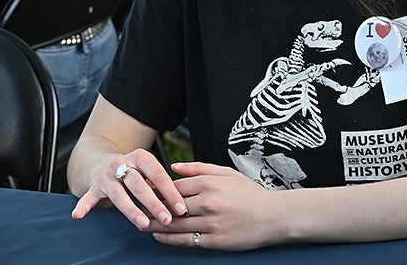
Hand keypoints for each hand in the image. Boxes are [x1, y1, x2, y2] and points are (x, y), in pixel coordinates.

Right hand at [71, 148, 186, 228]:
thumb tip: (181, 204)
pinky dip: (82, 206)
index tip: (180, 208)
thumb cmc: (134, 172)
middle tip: (166, 218)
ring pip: (119, 194)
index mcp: (140, 157)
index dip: (170, 191)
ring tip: (142, 223)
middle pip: (139, 184)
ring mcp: (107, 176)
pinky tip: (78, 215)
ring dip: (131, 209)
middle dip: (154, 203)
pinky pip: (87, 197)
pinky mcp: (94, 187)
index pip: (158, 173)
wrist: (102, 162)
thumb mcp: (147, 171)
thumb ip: (160, 184)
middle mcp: (122, 163)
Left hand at [150, 161, 280, 250]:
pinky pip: (186, 240)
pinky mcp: (215, 240)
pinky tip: (158, 236)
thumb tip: (174, 167)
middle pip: (170, 205)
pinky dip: (169, 238)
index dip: (156, 189)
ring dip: (154, 224)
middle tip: (134, 207)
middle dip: (150, 206)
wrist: (273, 217)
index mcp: (210, 183)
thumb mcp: (227, 173)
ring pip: (175, 224)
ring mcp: (211, 223)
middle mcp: (208, 202)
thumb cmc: (250, 194)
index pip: (174, 186)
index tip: (142, 190)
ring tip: (140, 223)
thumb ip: (199, 168)